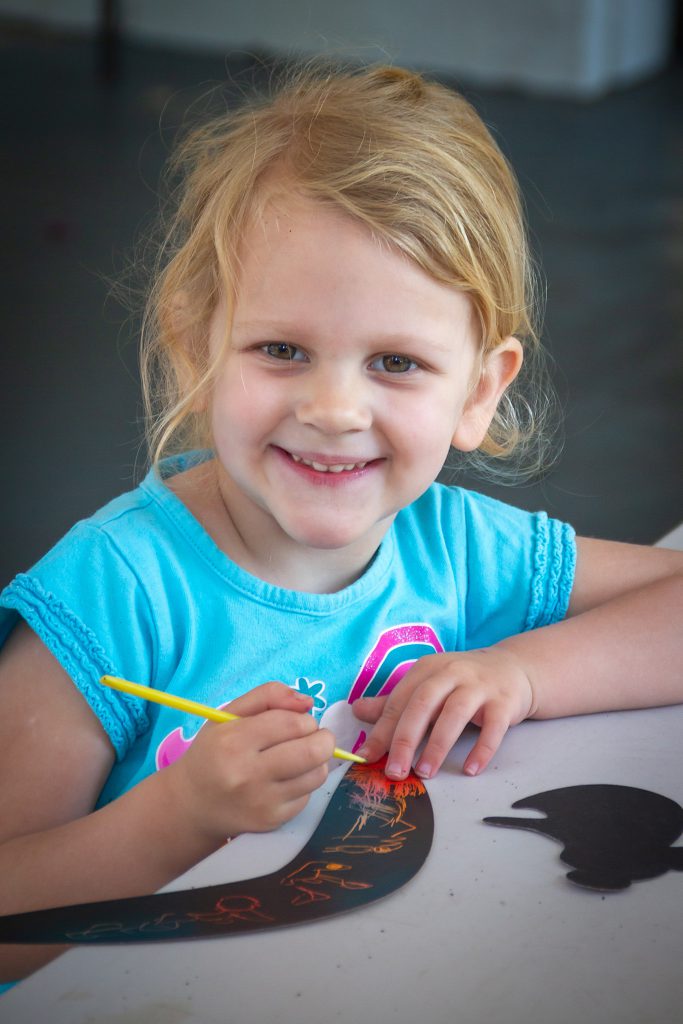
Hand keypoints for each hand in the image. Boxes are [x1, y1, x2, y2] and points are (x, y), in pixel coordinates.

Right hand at [165, 681, 334, 839]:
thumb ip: (268, 695)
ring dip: (317, 761)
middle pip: (313, 751)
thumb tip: (308, 702)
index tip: (298, 721)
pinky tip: (285, 780)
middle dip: (323, 738)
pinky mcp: (272, 821)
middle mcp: (247, 775)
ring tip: (298, 757)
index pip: (293, 723)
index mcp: (234, 742)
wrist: (192, 804)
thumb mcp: (229, 714)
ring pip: (317, 775)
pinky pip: (307, 796)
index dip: (305, 718)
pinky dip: (303, 784)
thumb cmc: (214, 751)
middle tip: (312, 737)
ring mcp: (261, 803)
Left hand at [352, 648, 533, 777]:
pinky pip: (493, 727)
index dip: (382, 730)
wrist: (513, 668)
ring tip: (425, 773)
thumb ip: (395, 702)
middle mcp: (452, 672)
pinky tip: (470, 770)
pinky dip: (481, 749)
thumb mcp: (428, 686)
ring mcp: (480, 686)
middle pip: (423, 704)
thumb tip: (357, 711)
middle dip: (405, 739)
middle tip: (394, 770)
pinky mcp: (504, 701)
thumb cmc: (462, 682)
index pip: (399, 700)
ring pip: (455, 714)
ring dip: (438, 745)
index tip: (367, 757)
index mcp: (427, 669)